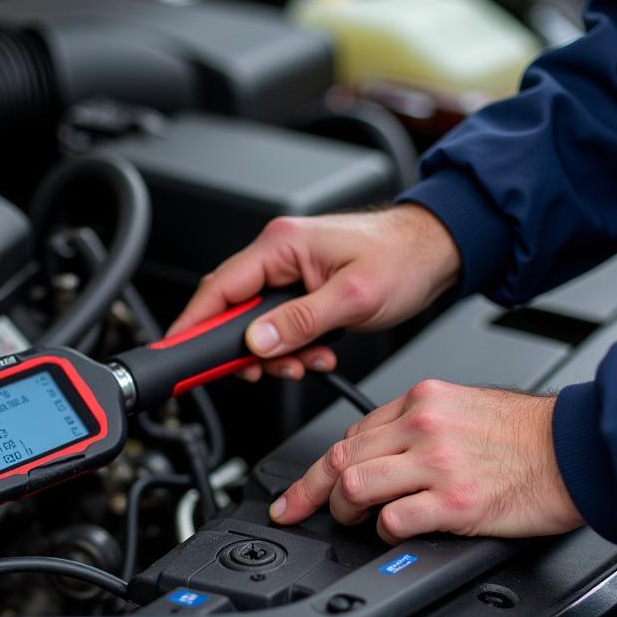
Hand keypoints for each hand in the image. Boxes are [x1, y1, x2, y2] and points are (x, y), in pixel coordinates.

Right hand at [167, 205, 460, 379]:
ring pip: (257, 323)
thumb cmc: (402, 258)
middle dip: (246, 348)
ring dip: (276, 352)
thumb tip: (257, 342)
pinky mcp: (303, 288)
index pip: (220, 287)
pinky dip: (293, 346)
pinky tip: (316, 354)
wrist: (437, 251)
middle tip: (262, 371)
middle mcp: (279, 255)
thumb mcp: (352, 298)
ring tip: (306, 362)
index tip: (180, 352)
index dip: (194, 323)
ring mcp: (290, 272)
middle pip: (233, 309)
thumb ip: (300, 322)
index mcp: (281, 245)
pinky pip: (280, 324)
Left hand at [269, 380, 583, 541]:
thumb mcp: (462, 407)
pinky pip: (393, 520)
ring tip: (355, 520)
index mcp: (422, 400)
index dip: (321, 465)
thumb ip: (415, 425)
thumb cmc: (525, 435)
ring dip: (344, 510)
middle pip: (341, 457)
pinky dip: (383, 531)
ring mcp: (438, 464)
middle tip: (298, 511)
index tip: (302, 487)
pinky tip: (394, 530)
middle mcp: (423, 426)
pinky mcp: (456, 502)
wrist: (576, 450)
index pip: (352, 433)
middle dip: (310, 492)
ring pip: (355, 485)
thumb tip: (375, 453)